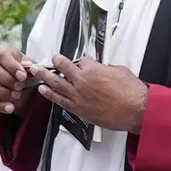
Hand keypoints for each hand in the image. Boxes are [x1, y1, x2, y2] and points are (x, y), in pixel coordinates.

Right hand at [0, 44, 32, 112]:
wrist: (19, 80)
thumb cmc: (23, 68)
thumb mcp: (29, 64)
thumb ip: (31, 65)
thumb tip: (30, 66)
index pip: (1, 55)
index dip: (11, 66)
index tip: (23, 76)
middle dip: (6, 79)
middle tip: (20, 86)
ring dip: (2, 92)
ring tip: (17, 95)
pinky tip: (11, 108)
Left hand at [36, 54, 150, 131]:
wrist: (135, 110)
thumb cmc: (131, 90)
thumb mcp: (119, 70)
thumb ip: (105, 69)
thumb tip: (100, 70)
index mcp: (93, 69)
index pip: (80, 61)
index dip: (81, 62)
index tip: (80, 63)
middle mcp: (82, 81)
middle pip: (63, 69)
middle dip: (54, 63)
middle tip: (48, 60)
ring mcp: (78, 96)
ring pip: (56, 84)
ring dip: (44, 76)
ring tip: (35, 71)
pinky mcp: (78, 109)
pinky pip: (60, 100)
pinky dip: (50, 94)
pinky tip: (43, 89)